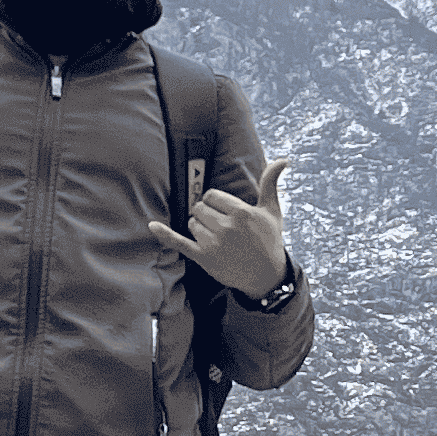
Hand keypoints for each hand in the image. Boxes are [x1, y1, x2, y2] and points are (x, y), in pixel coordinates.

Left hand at [150, 156, 292, 298]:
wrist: (266, 277)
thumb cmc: (269, 240)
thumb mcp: (272, 211)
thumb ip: (271, 183)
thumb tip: (284, 159)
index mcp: (241, 212)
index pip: (211, 195)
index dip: (216, 202)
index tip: (225, 212)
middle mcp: (226, 227)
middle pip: (199, 208)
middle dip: (207, 214)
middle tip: (222, 226)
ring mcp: (213, 243)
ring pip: (192, 223)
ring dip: (200, 228)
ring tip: (218, 238)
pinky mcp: (204, 258)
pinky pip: (179, 242)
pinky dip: (165, 234)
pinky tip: (152, 225)